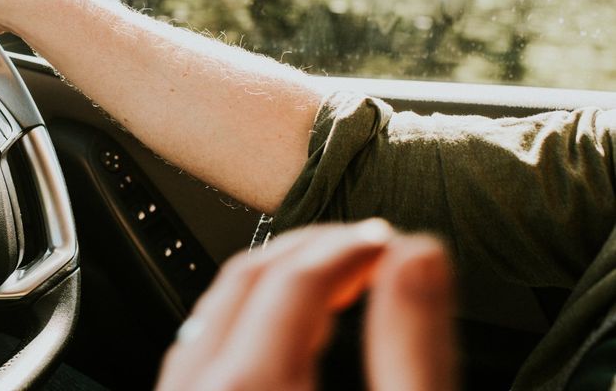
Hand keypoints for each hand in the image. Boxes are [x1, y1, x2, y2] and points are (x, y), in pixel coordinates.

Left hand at [156, 220, 454, 390]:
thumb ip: (414, 346)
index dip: (351, 246)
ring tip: (331, 279)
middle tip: (365, 248)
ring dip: (272, 282)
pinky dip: (242, 321)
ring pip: (212, 310)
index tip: (389, 241)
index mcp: (252, 388)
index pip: (297, 279)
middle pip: (245, 281)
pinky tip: (281, 332)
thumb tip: (419, 256)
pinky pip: (197, 349)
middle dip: (310, 252)